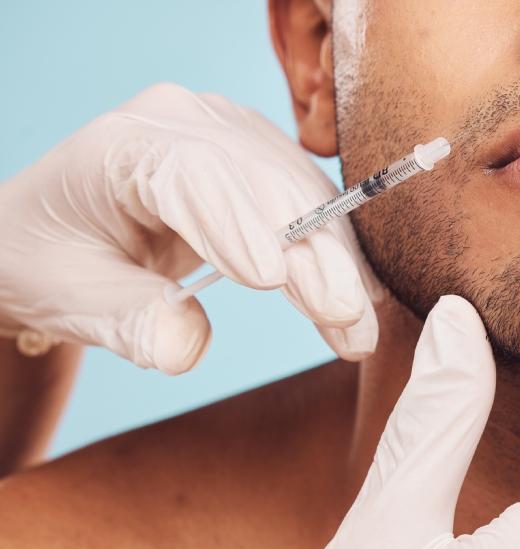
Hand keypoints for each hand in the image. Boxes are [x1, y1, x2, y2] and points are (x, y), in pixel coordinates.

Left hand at [0, 83, 379, 373]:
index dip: (236, 222)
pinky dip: (336, 255)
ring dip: (336, 262)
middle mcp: (184, 123)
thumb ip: (127, 320)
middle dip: (310, 254)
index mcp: (121, 146)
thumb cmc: (55, 263)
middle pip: (262, 182)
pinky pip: (313, 203)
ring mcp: (232, 135)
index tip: (273, 278)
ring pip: (301, 193)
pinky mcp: (265, 160)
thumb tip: (185, 348)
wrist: (60, 237)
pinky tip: (358, 301)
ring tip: (358, 330)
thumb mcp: (70, 299)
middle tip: (345, 318)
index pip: (191, 173)